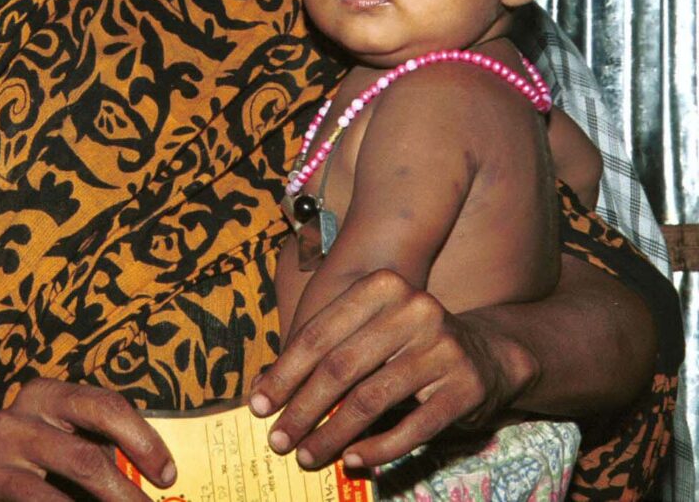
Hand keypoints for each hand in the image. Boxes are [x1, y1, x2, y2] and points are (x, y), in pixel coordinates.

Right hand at [0, 378, 175, 500]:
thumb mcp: (66, 434)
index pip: (103, 406)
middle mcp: (13, 420)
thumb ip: (102, 443)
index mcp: (43, 393)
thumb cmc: (39, 454)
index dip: (142, 440)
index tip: (168, 474)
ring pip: (58, 500)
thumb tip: (159, 473)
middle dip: (125, 495)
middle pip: (85, 458)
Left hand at [249, 270, 538, 469]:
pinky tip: (352, 459)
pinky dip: (377, 448)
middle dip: (303, 407)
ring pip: (371, 399)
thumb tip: (262, 387)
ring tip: (307, 455)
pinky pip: (411, 427)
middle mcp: (414, 309)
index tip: (259, 405)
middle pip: (340, 366)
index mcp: (382, 287)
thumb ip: (322, 353)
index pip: (319, 334)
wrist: (488, 355)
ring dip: (333, 434)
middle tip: (278, 440)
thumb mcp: (366, 334)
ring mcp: (443, 347)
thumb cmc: (408, 344)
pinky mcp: (464, 387)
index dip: (285, 372)